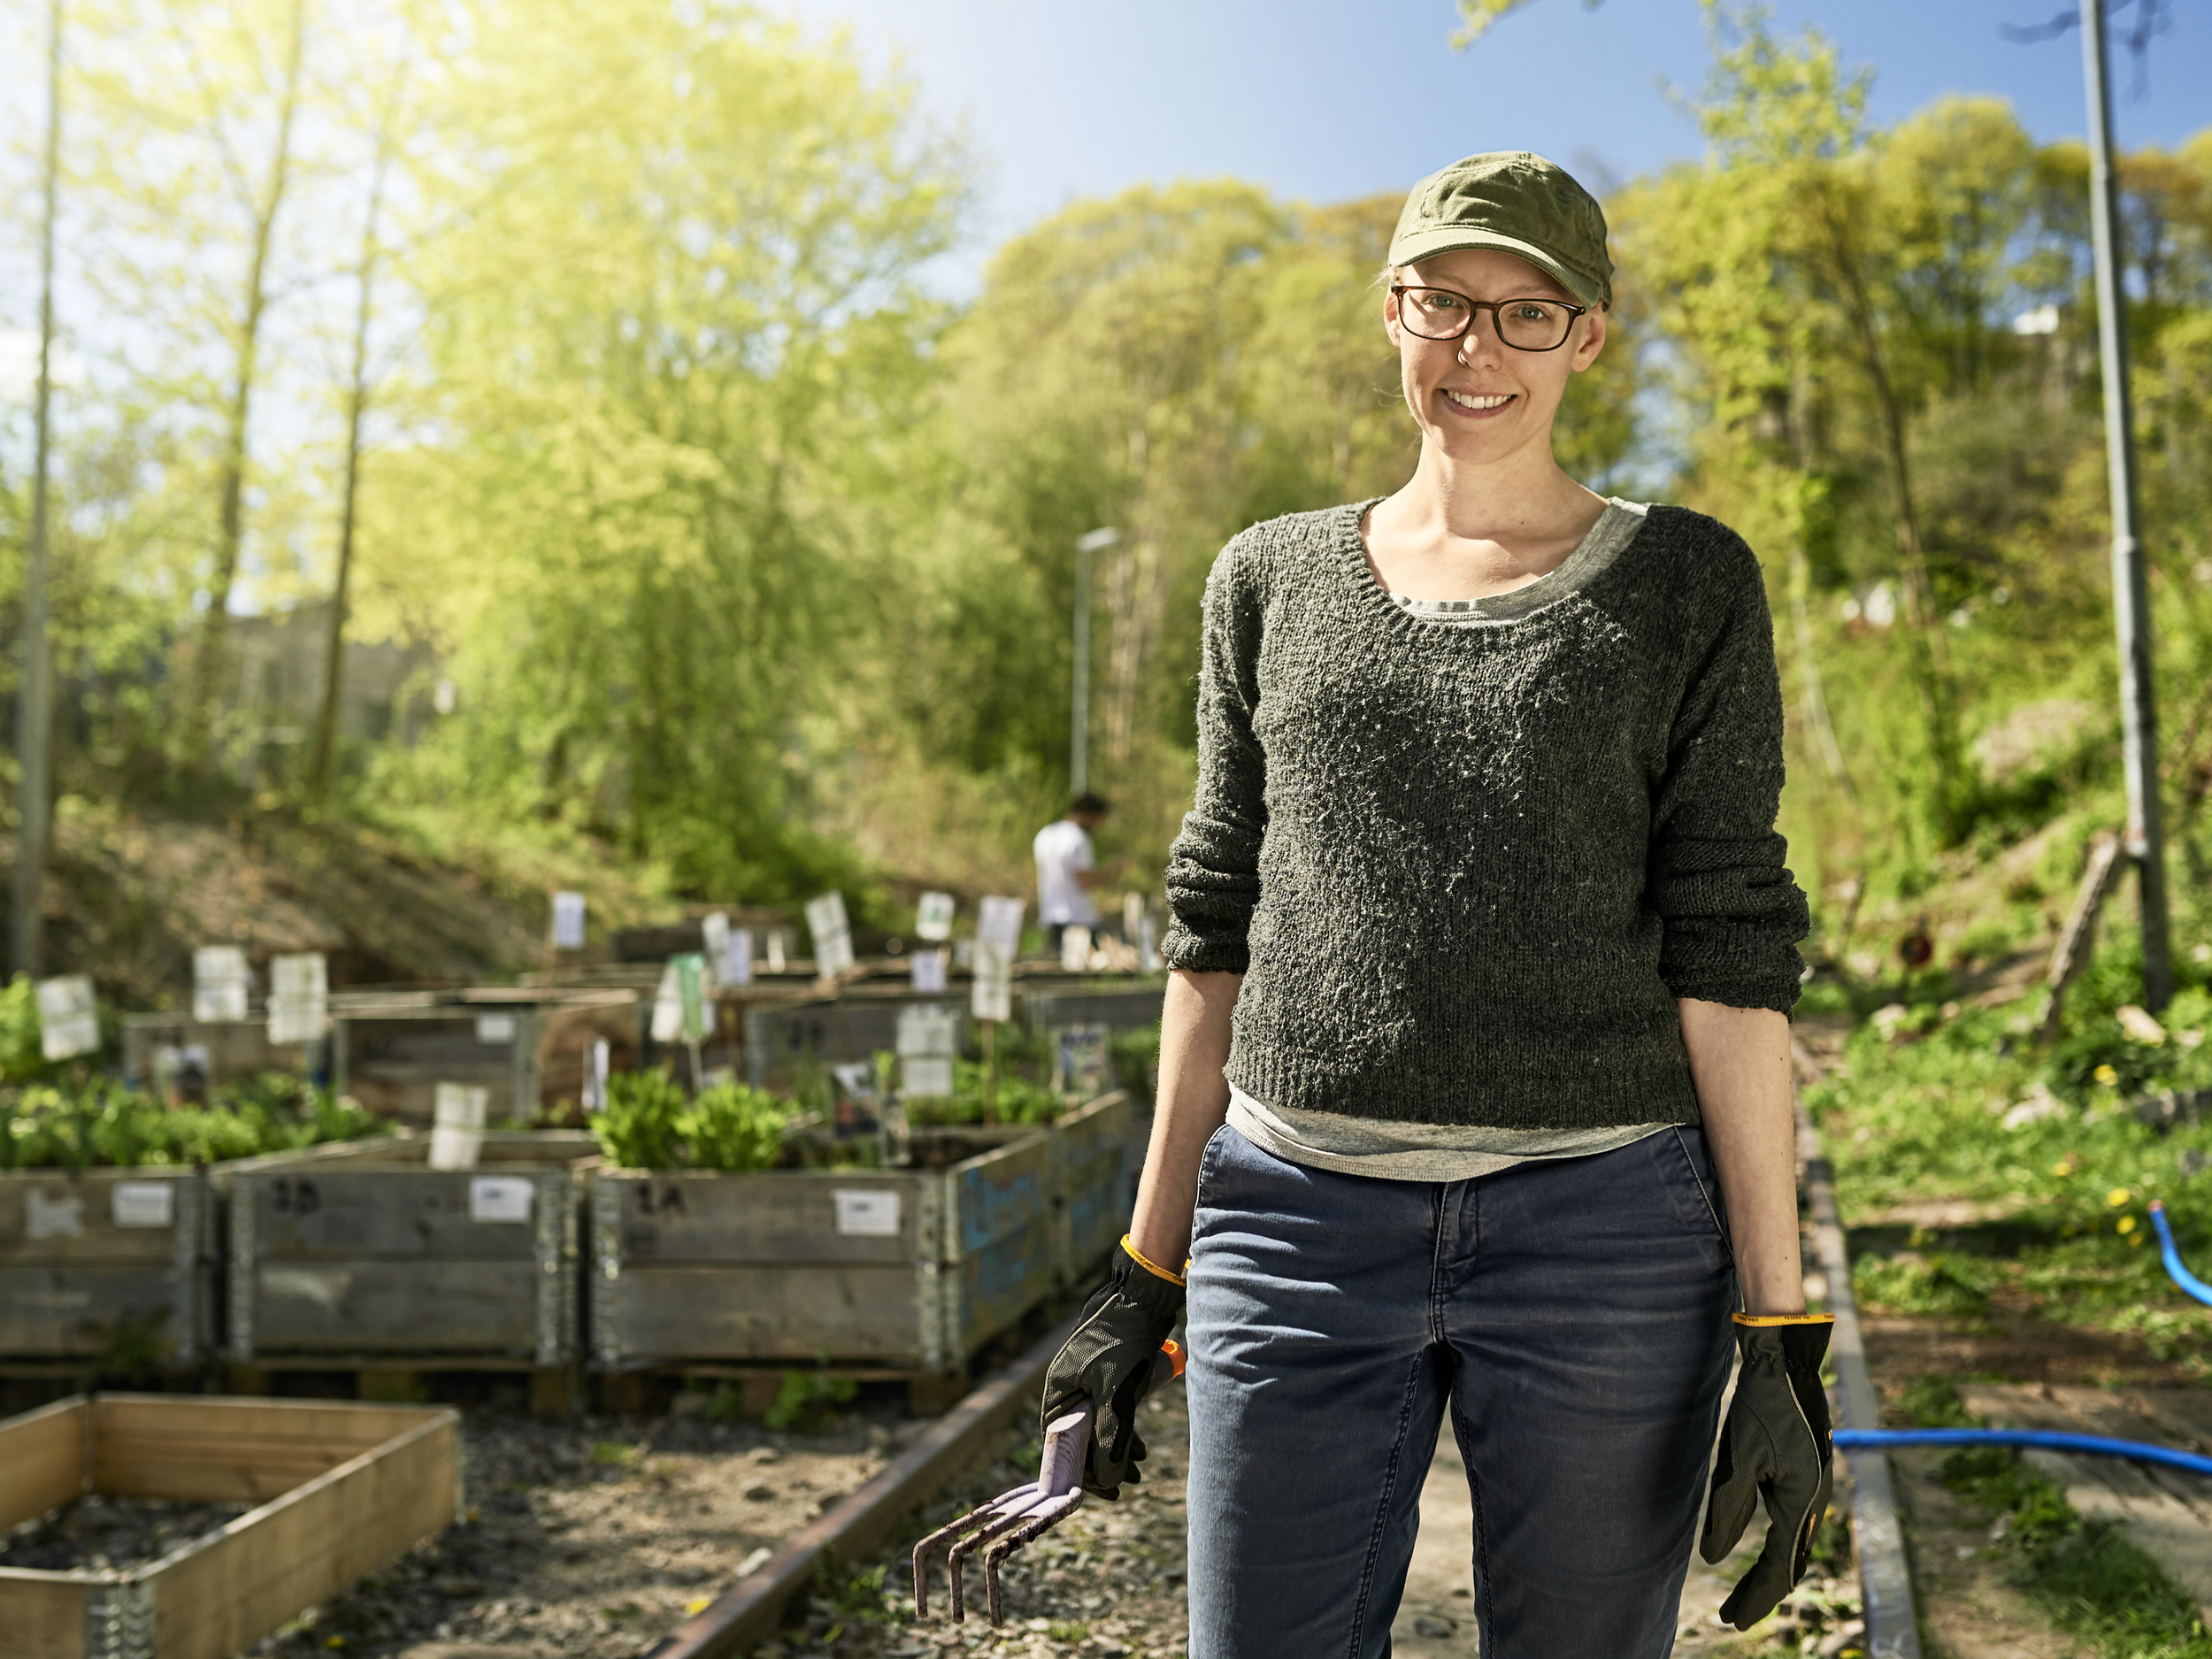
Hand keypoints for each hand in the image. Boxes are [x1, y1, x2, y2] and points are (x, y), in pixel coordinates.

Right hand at [1040, 1238, 1183, 1498]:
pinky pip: (1109, 1410)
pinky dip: (1123, 1428)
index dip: (1081, 1471)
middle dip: (1105, 1462)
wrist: (1142, 1297)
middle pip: (1081, 1437)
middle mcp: (1067, 1387)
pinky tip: (1141, 1445)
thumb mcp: (1117, 1395)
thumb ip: (1111, 1438)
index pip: (1060, 1444)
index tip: (1105, 1491)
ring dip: (1118, 1447)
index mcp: (1058, 1390)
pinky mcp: (1105, 1374)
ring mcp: (1086, 1380)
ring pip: (1098, 1425)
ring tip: (1140, 1467)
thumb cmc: (1123, 1342)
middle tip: (1130, 1482)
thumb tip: (1107, 1480)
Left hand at [1701, 1313, 1834, 1629]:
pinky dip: (1779, 1547)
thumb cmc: (1759, 1406)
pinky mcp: (1809, 1475)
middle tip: (1733, 1618)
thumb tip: (1713, 1558)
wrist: (1785, 1363)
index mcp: (1801, 1501)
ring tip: (1745, 1594)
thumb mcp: (1737, 1458)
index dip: (1754, 1597)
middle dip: (1761, 1592)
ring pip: (1795, 1545)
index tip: (1732, 1621)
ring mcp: (1815, 1488)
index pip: (1779, 1568)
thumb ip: (1727, 1509)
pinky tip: (1764, 1550)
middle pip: (1790, 1563)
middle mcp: (1815, 1501)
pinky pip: (1796, 1524)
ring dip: (1771, 1572)